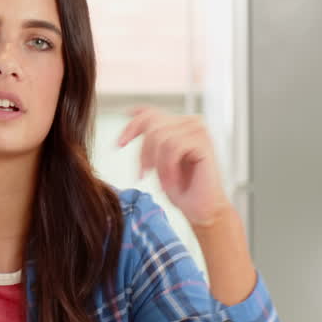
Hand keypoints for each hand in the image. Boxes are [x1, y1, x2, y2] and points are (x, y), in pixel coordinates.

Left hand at [116, 107, 232, 227]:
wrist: (202, 210)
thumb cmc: (181, 188)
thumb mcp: (157, 159)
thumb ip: (149, 136)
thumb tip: (131, 111)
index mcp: (179, 124)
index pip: (150, 114)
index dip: (131, 126)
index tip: (119, 145)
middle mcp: (190, 122)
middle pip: (151, 125)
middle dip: (143, 153)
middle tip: (143, 175)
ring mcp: (198, 130)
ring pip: (160, 137)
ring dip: (157, 164)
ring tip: (163, 181)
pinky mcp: (203, 141)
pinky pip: (173, 147)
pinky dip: (168, 168)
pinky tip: (173, 181)